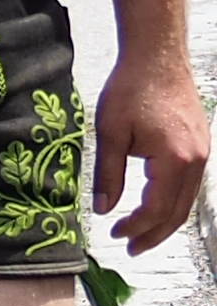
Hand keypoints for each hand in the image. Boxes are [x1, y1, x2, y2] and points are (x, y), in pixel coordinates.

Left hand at [94, 44, 209, 251]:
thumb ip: (107, 175)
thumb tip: (102, 208)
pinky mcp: (199, 146)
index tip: (115, 235)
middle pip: (179, 211)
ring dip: (164, 220)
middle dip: (154, 234)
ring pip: (187, 200)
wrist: (157, 57)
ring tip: (140, 234)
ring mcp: (203, 153)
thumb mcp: (110, 134)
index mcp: (175, 160)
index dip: (136, 227)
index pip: (157, 208)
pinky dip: (173, 201)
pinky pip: (189, 184)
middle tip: (130, 248)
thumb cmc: (132, 88)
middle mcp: (196, 160)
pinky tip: (155, 206)